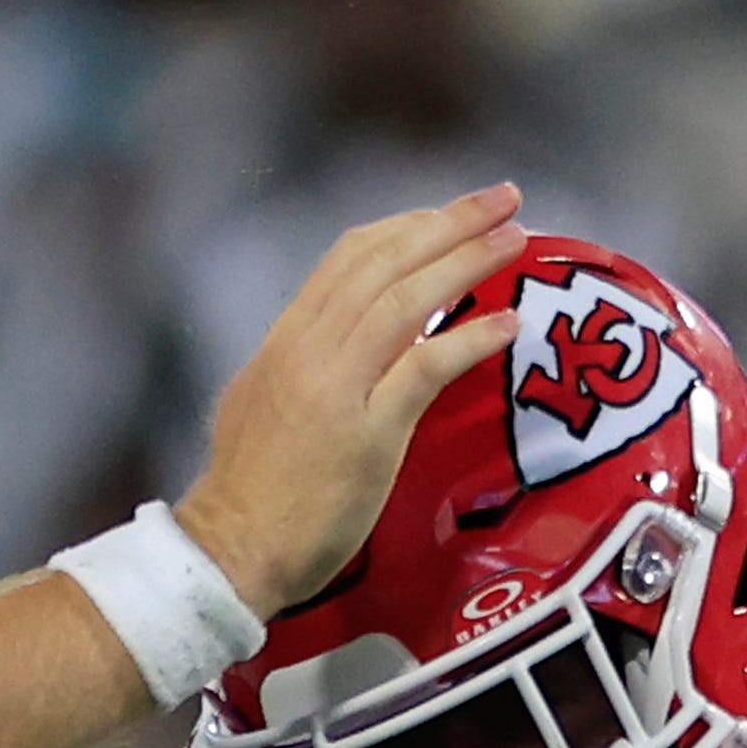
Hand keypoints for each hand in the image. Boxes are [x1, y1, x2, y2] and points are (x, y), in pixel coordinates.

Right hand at [183, 186, 524, 615]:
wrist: (232, 549)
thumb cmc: (254, 492)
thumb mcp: (266, 403)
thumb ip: (309, 365)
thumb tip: (352, 341)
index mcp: (285, 340)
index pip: (348, 259)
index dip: (406, 228)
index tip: (449, 215)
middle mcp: (307, 350)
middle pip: (383, 263)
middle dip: (448, 223)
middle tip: (503, 198)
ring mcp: (336, 388)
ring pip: (405, 301)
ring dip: (466, 262)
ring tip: (514, 238)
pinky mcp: (366, 433)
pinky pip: (424, 368)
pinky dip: (469, 339)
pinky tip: (507, 323)